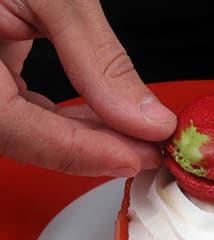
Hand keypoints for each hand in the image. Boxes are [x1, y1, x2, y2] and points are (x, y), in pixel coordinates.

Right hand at [0, 0, 175, 176]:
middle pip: (25, 138)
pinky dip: (66, 119)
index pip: (15, 128)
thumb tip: (146, 116)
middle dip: (93, 148)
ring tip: (136, 133)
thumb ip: (97, 58)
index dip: (81, 152)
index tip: (137, 156)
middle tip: (147, 147)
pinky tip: (104, 116)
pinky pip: (23, 111)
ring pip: (27, 131)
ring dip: (85, 137)